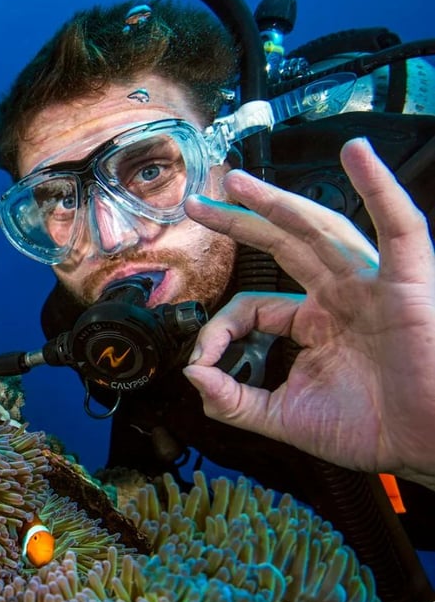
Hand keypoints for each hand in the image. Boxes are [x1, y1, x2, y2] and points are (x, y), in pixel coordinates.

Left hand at [182, 138, 434, 484]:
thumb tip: (191, 375)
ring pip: (321, 230)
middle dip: (238, 221)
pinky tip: (359, 156)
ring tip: (239, 181)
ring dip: (279, 202)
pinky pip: (401, 229)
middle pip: (281, 244)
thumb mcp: (286, 418)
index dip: (218, 330)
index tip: (200, 362)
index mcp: (314, 323)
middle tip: (197, 203)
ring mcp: (373, 285)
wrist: (428, 446)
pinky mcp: (409, 284)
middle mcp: (340, 296)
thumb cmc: (374, 430)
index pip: (251, 306)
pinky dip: (382, 189)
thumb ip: (234, 402)